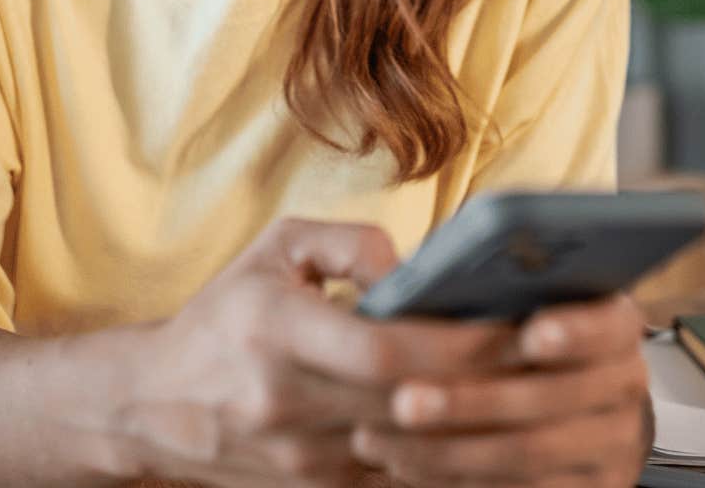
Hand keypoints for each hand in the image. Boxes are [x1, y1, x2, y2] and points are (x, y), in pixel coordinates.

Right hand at [117, 217, 527, 486]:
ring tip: (545, 401)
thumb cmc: (223, 317)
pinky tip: (501, 443)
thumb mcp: (273, 250)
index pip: (381, 350)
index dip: (454, 345)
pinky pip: (400, 484)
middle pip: (410, 407)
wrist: (149, 406)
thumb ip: (348, 241)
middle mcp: (285, 401)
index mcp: (274, 329)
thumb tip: (412, 267)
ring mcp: (301, 459)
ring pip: (413, 456)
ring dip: (482, 433)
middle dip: (488, 387)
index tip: (512, 326)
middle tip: (555, 362)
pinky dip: (452, 466)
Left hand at [349, 293, 653, 486]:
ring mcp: (610, 444)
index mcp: (612, 325)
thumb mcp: (517, 297)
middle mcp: (622, 384)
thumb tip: (421, 286)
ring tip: (380, 437)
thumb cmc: (516, 333)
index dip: (575, 330)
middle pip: (550, 398)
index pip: (609, 324)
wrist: (569, 405)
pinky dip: (456, 478)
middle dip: (468, 402)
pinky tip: (407, 463)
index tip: (532, 335)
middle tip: (402, 400)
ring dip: (446, 449)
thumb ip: (490, 287)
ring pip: (527, 453)